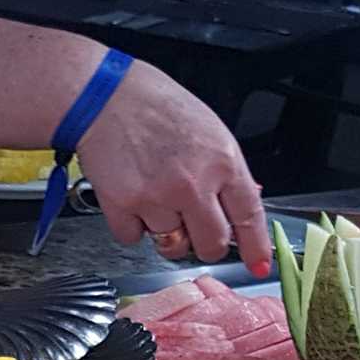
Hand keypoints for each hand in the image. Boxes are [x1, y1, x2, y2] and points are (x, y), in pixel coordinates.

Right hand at [72, 60, 270, 277]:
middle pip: (211, 244)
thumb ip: (225, 171)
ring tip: (155, 199)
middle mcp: (193, 184)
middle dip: (205, 244)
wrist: (102, 95)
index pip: (248, 217)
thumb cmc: (154, 105)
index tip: (257, 265)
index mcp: (222, 161)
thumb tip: (240, 204)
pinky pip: (133, 238)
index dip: (255, 247)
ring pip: (171, 245)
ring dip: (164, 230)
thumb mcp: (208, 130)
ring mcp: (157, 198)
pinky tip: (132, 197)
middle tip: (194, 231)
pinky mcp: (122, 206)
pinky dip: (132, 225)